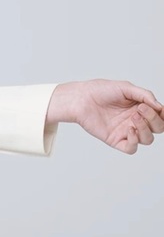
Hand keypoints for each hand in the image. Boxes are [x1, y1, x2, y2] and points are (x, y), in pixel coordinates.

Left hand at [48, 80, 163, 153]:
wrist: (80, 98)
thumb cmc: (99, 90)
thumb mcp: (125, 87)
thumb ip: (144, 95)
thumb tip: (159, 106)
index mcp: (139, 107)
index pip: (160, 116)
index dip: (162, 115)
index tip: (159, 109)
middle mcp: (134, 120)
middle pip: (157, 128)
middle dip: (154, 119)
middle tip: (140, 109)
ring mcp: (125, 131)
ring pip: (147, 139)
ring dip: (145, 129)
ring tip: (133, 117)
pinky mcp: (115, 139)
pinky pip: (131, 148)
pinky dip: (134, 141)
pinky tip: (129, 129)